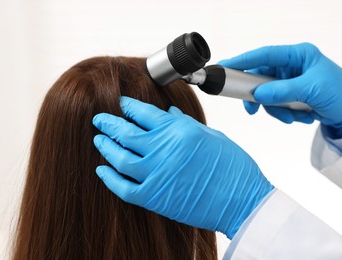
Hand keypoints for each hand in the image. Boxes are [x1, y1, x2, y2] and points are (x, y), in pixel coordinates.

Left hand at [92, 96, 273, 238]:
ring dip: (106, 146)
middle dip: (109, 123)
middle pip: (126, 132)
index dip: (129, 107)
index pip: (144, 113)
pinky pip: (123, 187)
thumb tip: (169, 111)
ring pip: (119, 157)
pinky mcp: (154, 197)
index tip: (122, 104)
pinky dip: (109, 178)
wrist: (242, 200)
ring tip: (99, 139)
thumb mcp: (211, 136)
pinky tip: (101, 170)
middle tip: (99, 120)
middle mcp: (163, 149)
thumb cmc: (233, 166)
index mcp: (179, 130)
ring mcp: (156, 174)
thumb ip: (185, 123)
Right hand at [219, 43, 341, 137]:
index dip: (244, 60)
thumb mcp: (313, 89)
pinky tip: (300, 116)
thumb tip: (258, 94)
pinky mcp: (290, 96)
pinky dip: (284, 114)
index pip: (265, 55)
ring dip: (276, 109)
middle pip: (261, 78)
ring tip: (292, 116)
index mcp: (298, 55)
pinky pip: (275, 105)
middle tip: (252, 108)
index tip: (225, 67)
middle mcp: (291, 67)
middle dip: (260, 96)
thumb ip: (283, 91)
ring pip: (266, 95)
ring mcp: (290, 82)